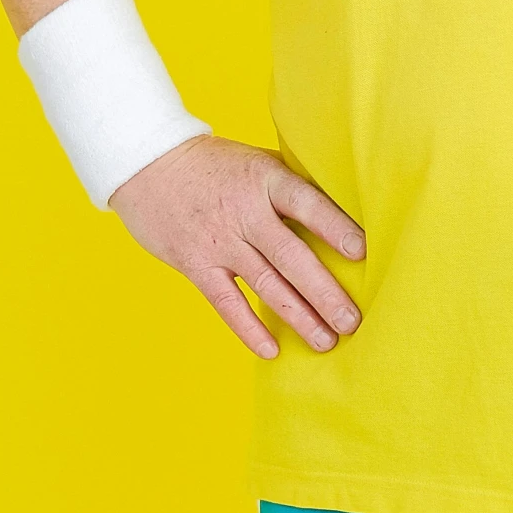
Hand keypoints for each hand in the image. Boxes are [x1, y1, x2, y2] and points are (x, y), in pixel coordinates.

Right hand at [111, 136, 365, 360]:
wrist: (148, 165)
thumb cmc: (216, 164)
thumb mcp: (257, 161)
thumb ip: (291, 187)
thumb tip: (346, 212)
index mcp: (266, 179)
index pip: (307, 204)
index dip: (335, 227)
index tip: (363, 252)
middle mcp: (245, 212)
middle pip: (291, 256)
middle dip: (324, 292)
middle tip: (353, 321)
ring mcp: (219, 241)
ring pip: (265, 285)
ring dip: (298, 316)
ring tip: (326, 341)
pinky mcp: (195, 264)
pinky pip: (227, 303)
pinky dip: (249, 328)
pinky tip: (272, 350)